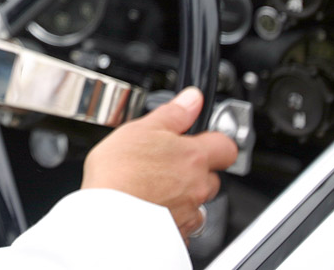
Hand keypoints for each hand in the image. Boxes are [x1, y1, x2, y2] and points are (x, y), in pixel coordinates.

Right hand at [81, 87, 237, 240]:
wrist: (107, 218)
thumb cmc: (120, 172)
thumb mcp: (141, 129)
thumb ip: (173, 114)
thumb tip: (193, 99)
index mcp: (193, 156)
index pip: (226, 146)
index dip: (215, 141)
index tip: (201, 138)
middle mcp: (198, 187)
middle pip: (211, 176)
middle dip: (195, 170)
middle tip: (166, 163)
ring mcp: (189, 213)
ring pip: (197, 202)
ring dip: (183, 195)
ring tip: (154, 188)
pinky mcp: (176, 235)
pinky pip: (183, 226)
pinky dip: (172, 218)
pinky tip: (150, 210)